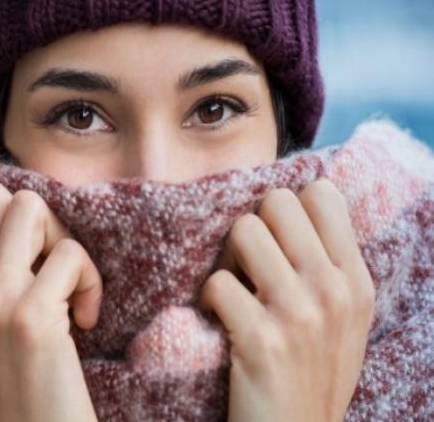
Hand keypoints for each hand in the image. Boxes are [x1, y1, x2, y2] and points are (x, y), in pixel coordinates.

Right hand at [0, 180, 101, 421]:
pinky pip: (69, 254)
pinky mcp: (30, 317)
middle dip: (32, 216)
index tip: (15, 244)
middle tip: (48, 261)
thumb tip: (13, 221)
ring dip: (61, 238)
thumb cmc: (19, 391)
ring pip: (28, 207)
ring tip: (67, 283)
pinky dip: (90, 280)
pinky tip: (86, 319)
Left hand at [198, 178, 375, 421]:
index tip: (278, 239)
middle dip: (254, 226)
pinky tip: (218, 319)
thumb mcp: (344, 318)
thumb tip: (290, 205)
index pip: (323, 193)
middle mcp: (333, 290)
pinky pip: (217, 282)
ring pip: (243, 231)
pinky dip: (208, 298)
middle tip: (249, 264)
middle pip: (276, 202)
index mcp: (356, 281)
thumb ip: (327, 266)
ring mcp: (298, 314)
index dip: (289, 208)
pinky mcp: (260, 339)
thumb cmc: (312, 371)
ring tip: (234, 289)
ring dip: (227, 258)